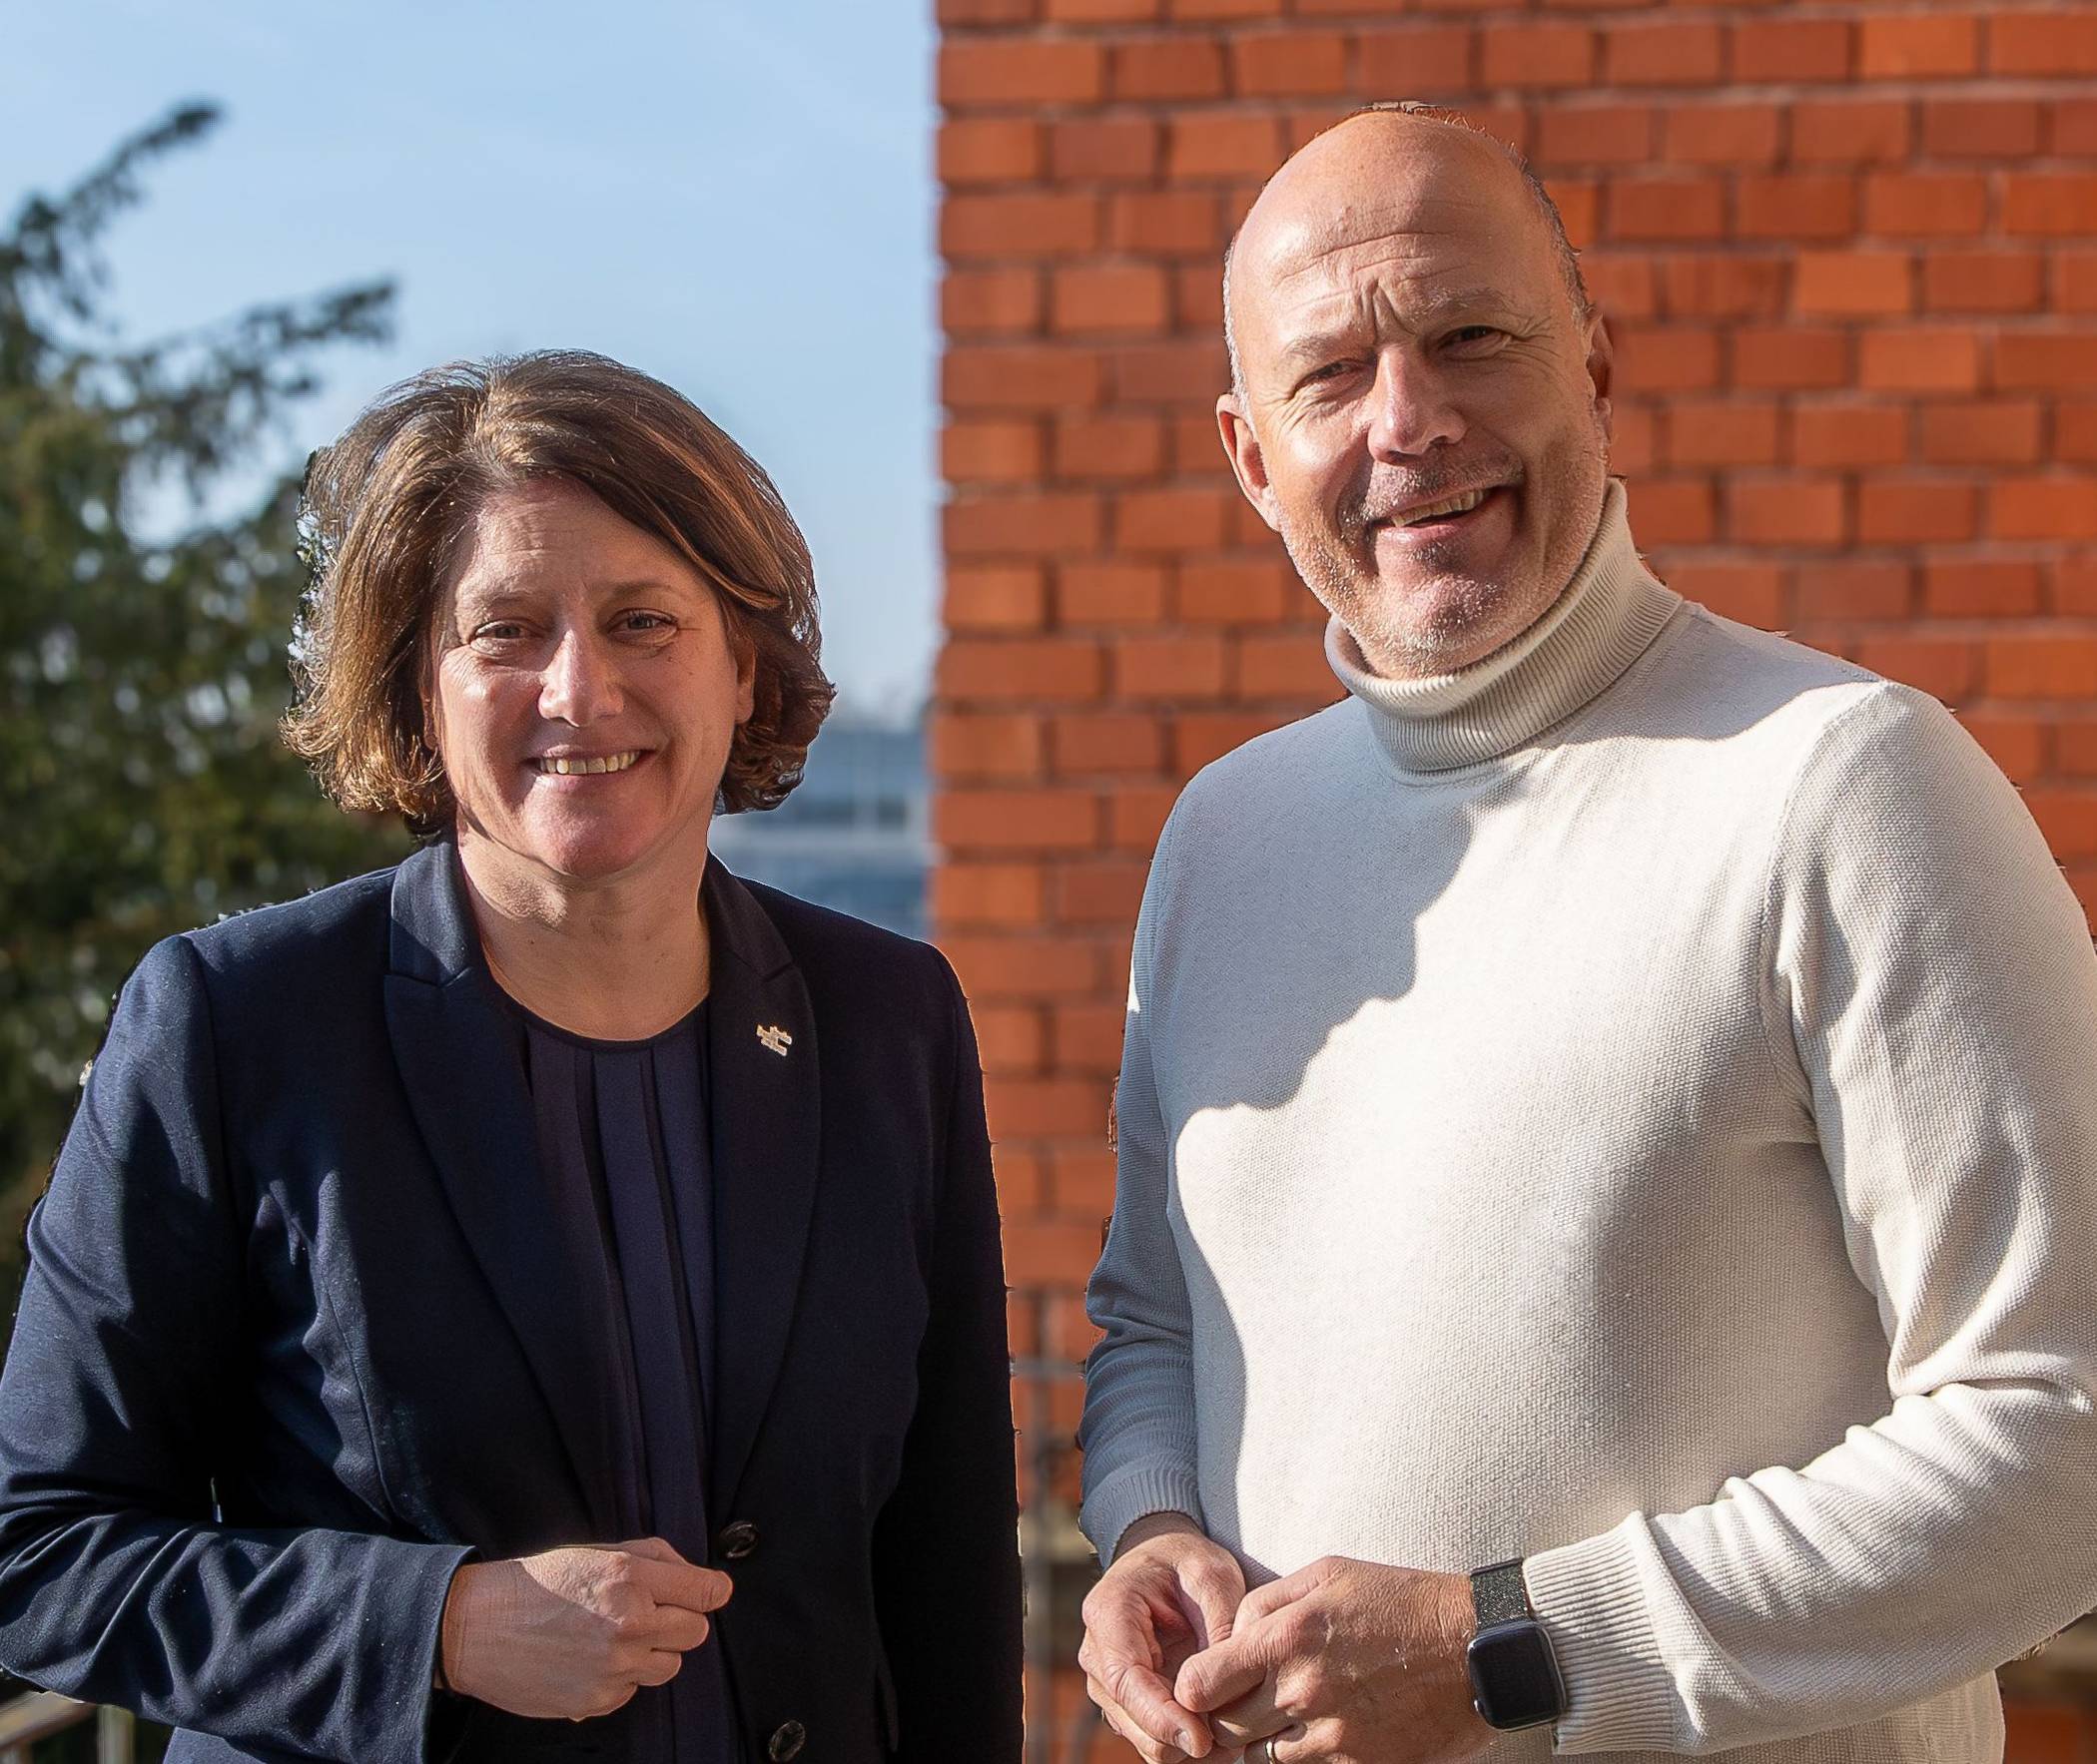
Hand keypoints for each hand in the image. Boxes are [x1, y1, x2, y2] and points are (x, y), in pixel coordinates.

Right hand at [439, 1536, 732, 1719]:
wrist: (480, 1627)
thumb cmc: (541, 1583)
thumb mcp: (599, 1551)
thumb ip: (655, 1558)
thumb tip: (699, 1578)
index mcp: (630, 1579)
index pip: (705, 1592)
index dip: (713, 1591)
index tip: (712, 1592)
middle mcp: (628, 1624)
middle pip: (696, 1632)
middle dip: (680, 1621)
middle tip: (650, 1613)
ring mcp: (614, 1667)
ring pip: (669, 1666)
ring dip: (653, 1652)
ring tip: (615, 1637)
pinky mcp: (598, 1699)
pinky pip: (634, 1689)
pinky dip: (622, 1677)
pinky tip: (591, 1659)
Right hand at [1079, 1512, 1246, 1762]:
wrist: (1163, 1560)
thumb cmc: (1186, 1562)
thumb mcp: (1214, 1575)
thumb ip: (1221, 1626)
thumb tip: (1226, 1689)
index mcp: (1109, 1613)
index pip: (1126, 1679)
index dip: (1161, 1717)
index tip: (1201, 1741)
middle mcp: (1098, 1653)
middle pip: (1131, 1720)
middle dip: (1178, 1740)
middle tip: (1233, 1744)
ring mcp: (1108, 1682)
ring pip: (1142, 1739)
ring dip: (1183, 1750)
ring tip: (1233, 1741)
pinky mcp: (1126, 1702)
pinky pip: (1152, 1739)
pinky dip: (1183, 1746)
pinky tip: (1219, 1737)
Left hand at [1175, 1557, 1485, 1763]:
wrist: (1477, 1649)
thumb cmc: (1399, 1602)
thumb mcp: (1327, 1574)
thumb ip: (1265, 1603)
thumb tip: (1230, 1638)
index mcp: (1287, 1636)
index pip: (1199, 1684)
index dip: (1194, 1687)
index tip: (1205, 1684)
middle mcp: (1301, 1690)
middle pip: (1225, 1729)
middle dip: (1225, 1717)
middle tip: (1241, 1702)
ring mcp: (1331, 1735)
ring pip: (1261, 1757)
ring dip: (1264, 1740)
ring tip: (1290, 1712)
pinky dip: (1305, 1755)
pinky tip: (1325, 1728)